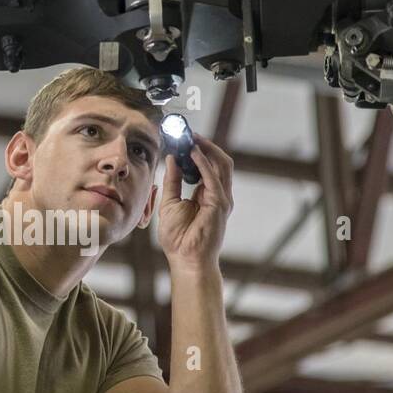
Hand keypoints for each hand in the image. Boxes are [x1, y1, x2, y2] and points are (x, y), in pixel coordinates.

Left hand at [158, 133, 234, 270]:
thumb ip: (172, 180)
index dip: (197, 150)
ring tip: (192, 137)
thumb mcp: (169, 202)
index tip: (183, 138)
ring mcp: (222, 199)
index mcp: (207, 194)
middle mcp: (218, 194)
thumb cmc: (178, 238)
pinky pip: (214, 177)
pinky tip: (192, 152)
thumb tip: (171, 159)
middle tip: (188, 133)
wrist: (186, 259)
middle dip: (204, 145)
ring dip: (207, 148)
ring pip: (221, 165)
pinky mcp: (220, 203)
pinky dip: (203, 162)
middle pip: (218, 161)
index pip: (207, 166)